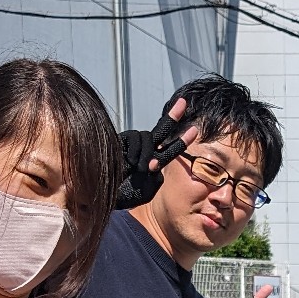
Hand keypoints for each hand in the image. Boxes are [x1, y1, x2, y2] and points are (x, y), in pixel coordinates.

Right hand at [117, 94, 196, 209]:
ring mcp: (133, 144)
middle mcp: (144, 150)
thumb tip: (155, 163)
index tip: (194, 129)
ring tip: (141, 169)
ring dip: (149, 154)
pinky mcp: (121, 140)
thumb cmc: (124, 195)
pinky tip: (131, 163)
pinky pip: (136, 139)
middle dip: (173, 116)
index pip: (169, 149)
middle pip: (161, 130)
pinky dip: (137, 152)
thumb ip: (155, 177)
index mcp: (153, 162)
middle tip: (183, 102)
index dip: (181, 140)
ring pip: (149, 138)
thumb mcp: (146, 190)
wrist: (104, 195)